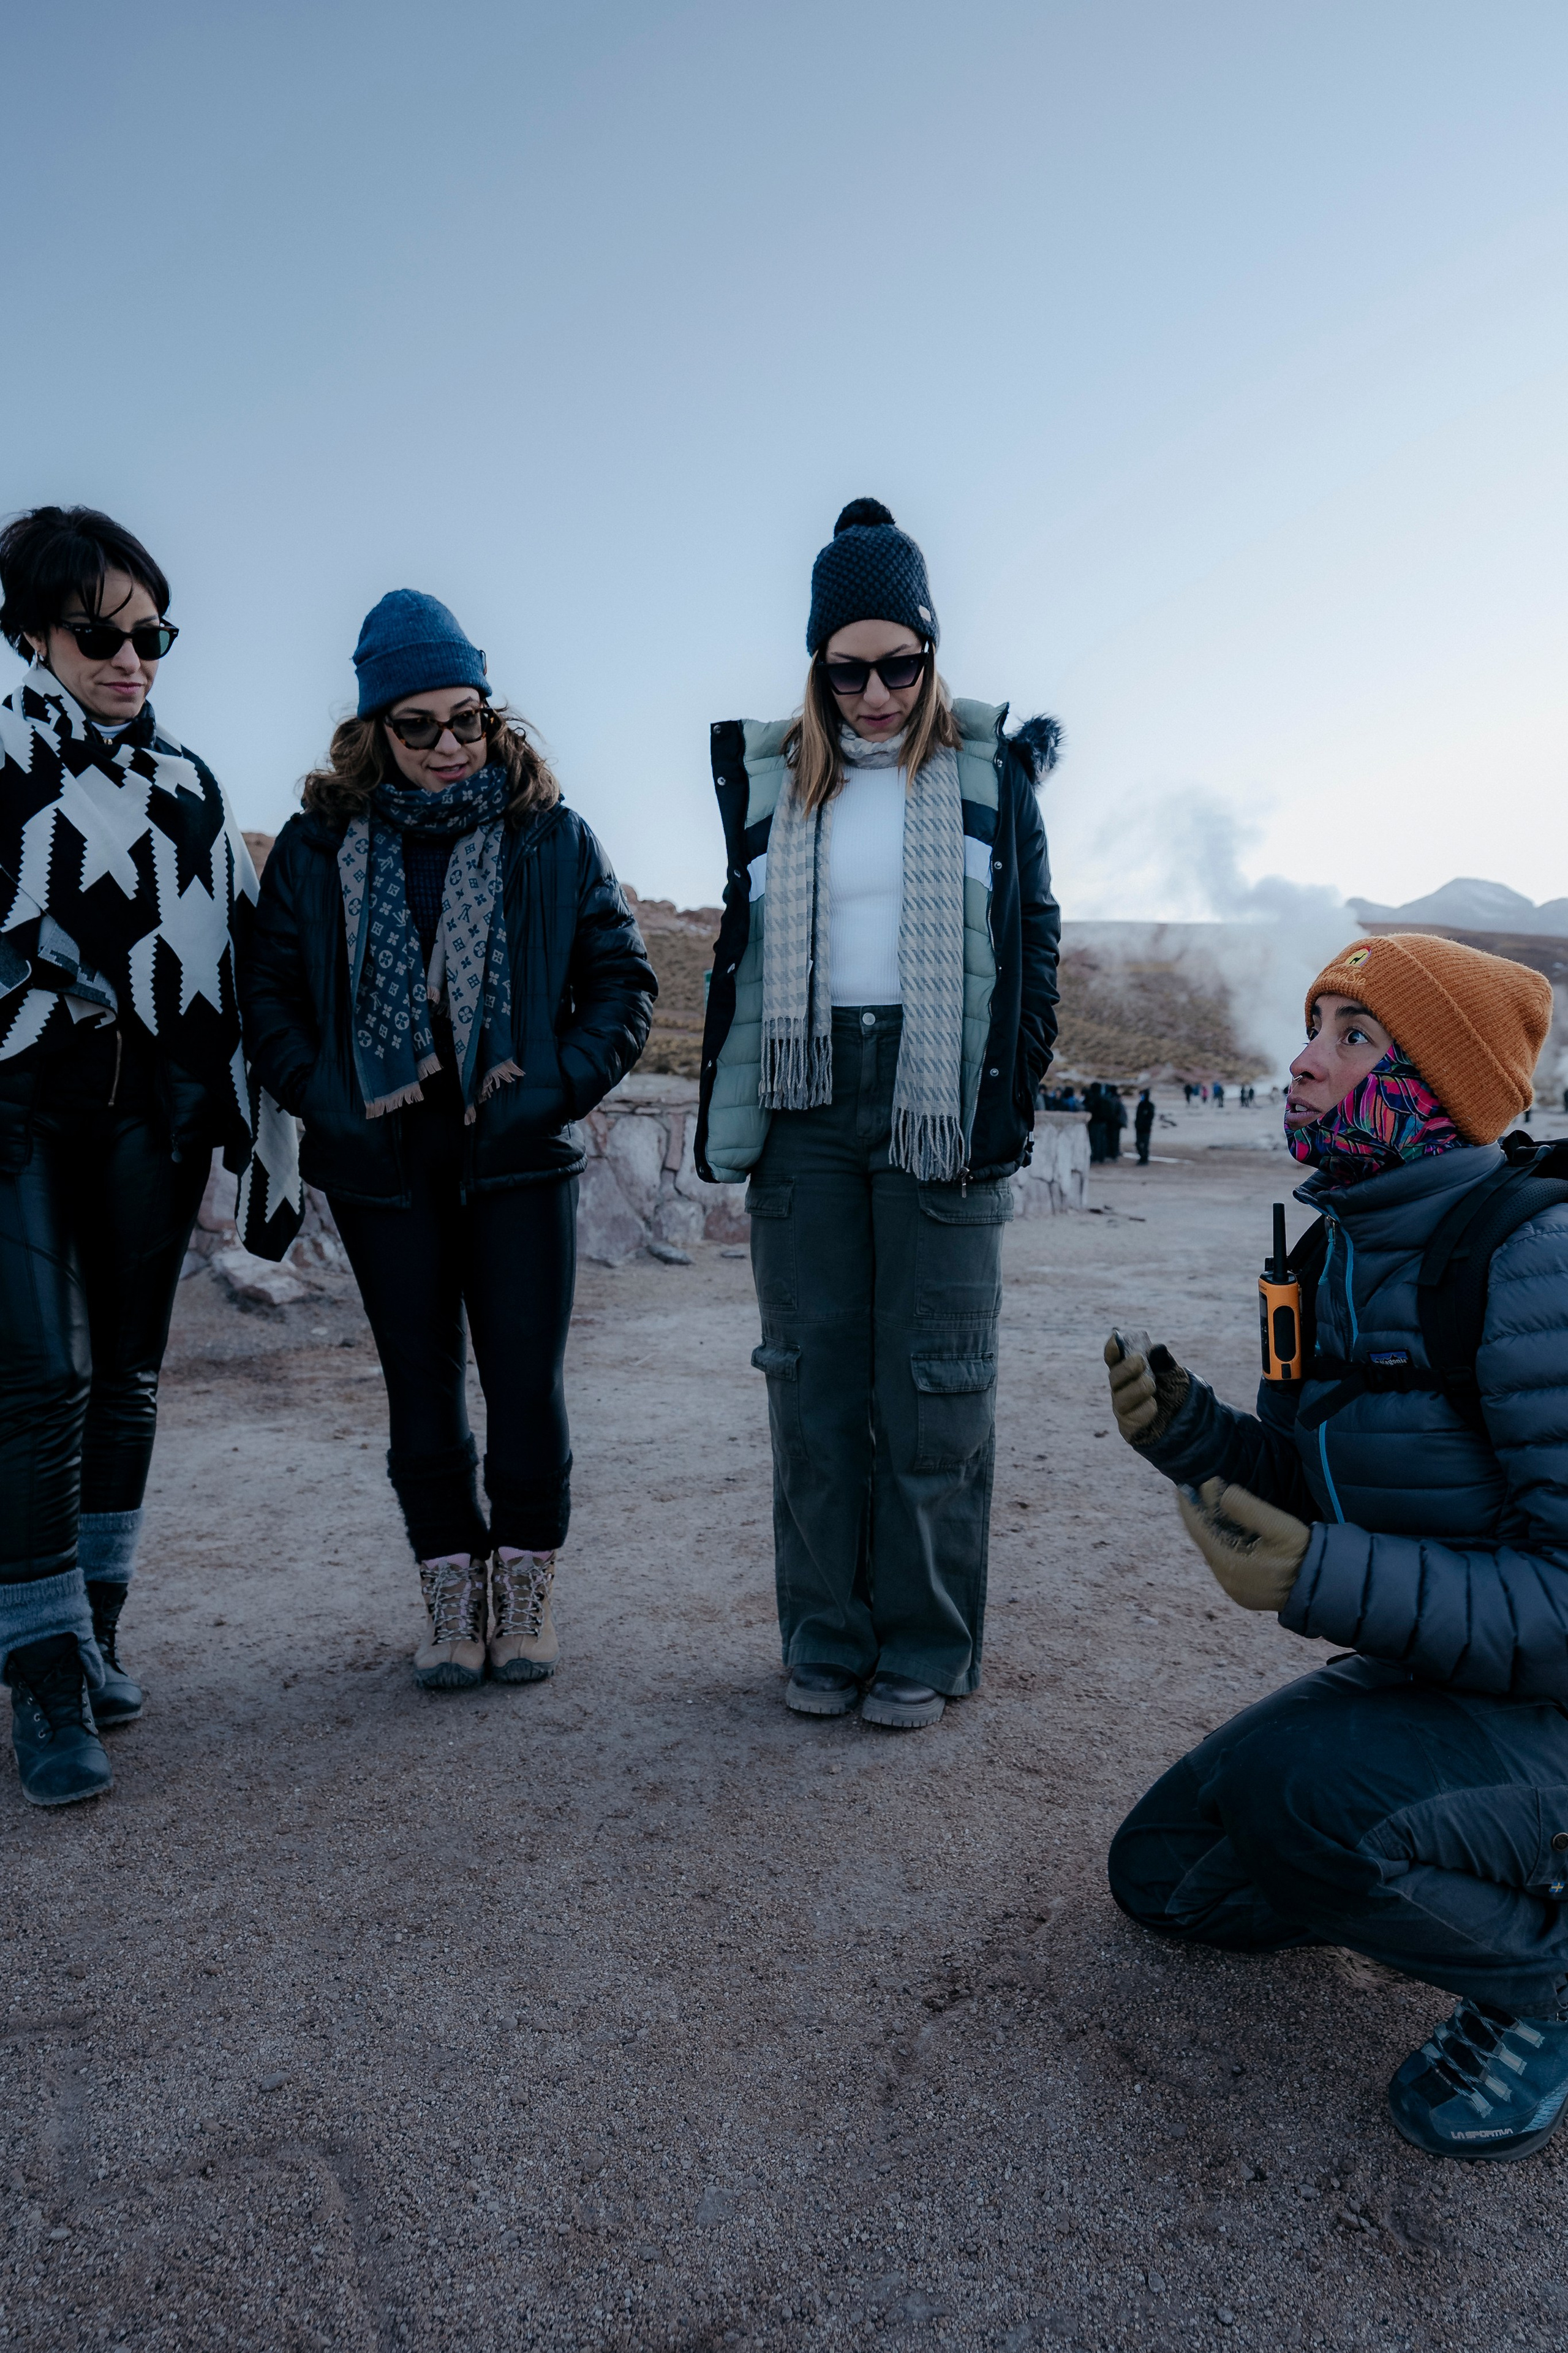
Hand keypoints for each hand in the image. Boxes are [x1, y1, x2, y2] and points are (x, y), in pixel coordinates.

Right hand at [1104, 1329, 1190, 1448]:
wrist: (1185, 1420)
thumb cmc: (1174, 1392)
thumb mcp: (1173, 1374)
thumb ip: (1164, 1362)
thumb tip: (1156, 1348)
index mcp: (1128, 1373)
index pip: (1113, 1360)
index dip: (1112, 1350)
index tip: (1116, 1340)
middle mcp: (1121, 1390)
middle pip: (1114, 1378)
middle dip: (1126, 1368)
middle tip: (1140, 1361)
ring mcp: (1123, 1409)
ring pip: (1120, 1399)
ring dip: (1137, 1388)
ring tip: (1152, 1386)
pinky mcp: (1128, 1427)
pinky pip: (1131, 1418)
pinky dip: (1144, 1410)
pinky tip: (1154, 1407)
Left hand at [1176, 1477, 1309, 1611]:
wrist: (1324, 1588)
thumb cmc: (1303, 1555)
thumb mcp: (1279, 1527)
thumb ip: (1249, 1509)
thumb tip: (1222, 1491)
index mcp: (1229, 1565)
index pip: (1199, 1531)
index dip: (1189, 1507)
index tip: (1182, 1487)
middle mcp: (1226, 1580)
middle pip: (1206, 1541)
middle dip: (1202, 1515)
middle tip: (1201, 1490)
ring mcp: (1235, 1589)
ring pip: (1215, 1551)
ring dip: (1214, 1528)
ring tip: (1213, 1504)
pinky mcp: (1244, 1591)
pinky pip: (1226, 1562)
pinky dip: (1224, 1542)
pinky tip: (1230, 1528)